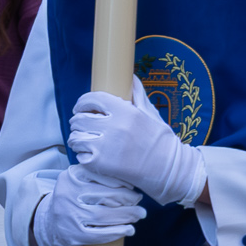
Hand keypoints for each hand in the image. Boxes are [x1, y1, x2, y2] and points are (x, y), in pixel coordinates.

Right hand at [31, 163, 144, 245]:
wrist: (52, 223)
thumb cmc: (75, 199)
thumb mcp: (81, 181)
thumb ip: (101, 177)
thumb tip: (132, 184)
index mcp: (71, 177)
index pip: (102, 176)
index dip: (123, 183)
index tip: (132, 188)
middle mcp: (66, 194)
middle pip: (107, 196)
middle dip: (129, 200)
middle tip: (138, 202)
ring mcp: (68, 216)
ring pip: (104, 215)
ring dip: (127, 216)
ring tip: (138, 214)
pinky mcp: (73, 235)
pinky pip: (100, 235)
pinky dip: (118, 232)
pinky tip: (129, 229)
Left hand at [69, 91, 205, 206]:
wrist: (169, 169)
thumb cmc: (161, 141)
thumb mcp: (151, 113)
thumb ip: (138, 94)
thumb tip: (131, 77)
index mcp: (126, 111)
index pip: (92, 99)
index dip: (82, 103)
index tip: (81, 108)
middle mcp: (114, 127)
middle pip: (79, 120)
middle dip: (79, 123)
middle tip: (84, 128)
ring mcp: (106, 146)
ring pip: (75, 138)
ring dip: (78, 139)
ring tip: (86, 142)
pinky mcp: (101, 164)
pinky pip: (80, 155)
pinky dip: (83, 156)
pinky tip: (93, 156)